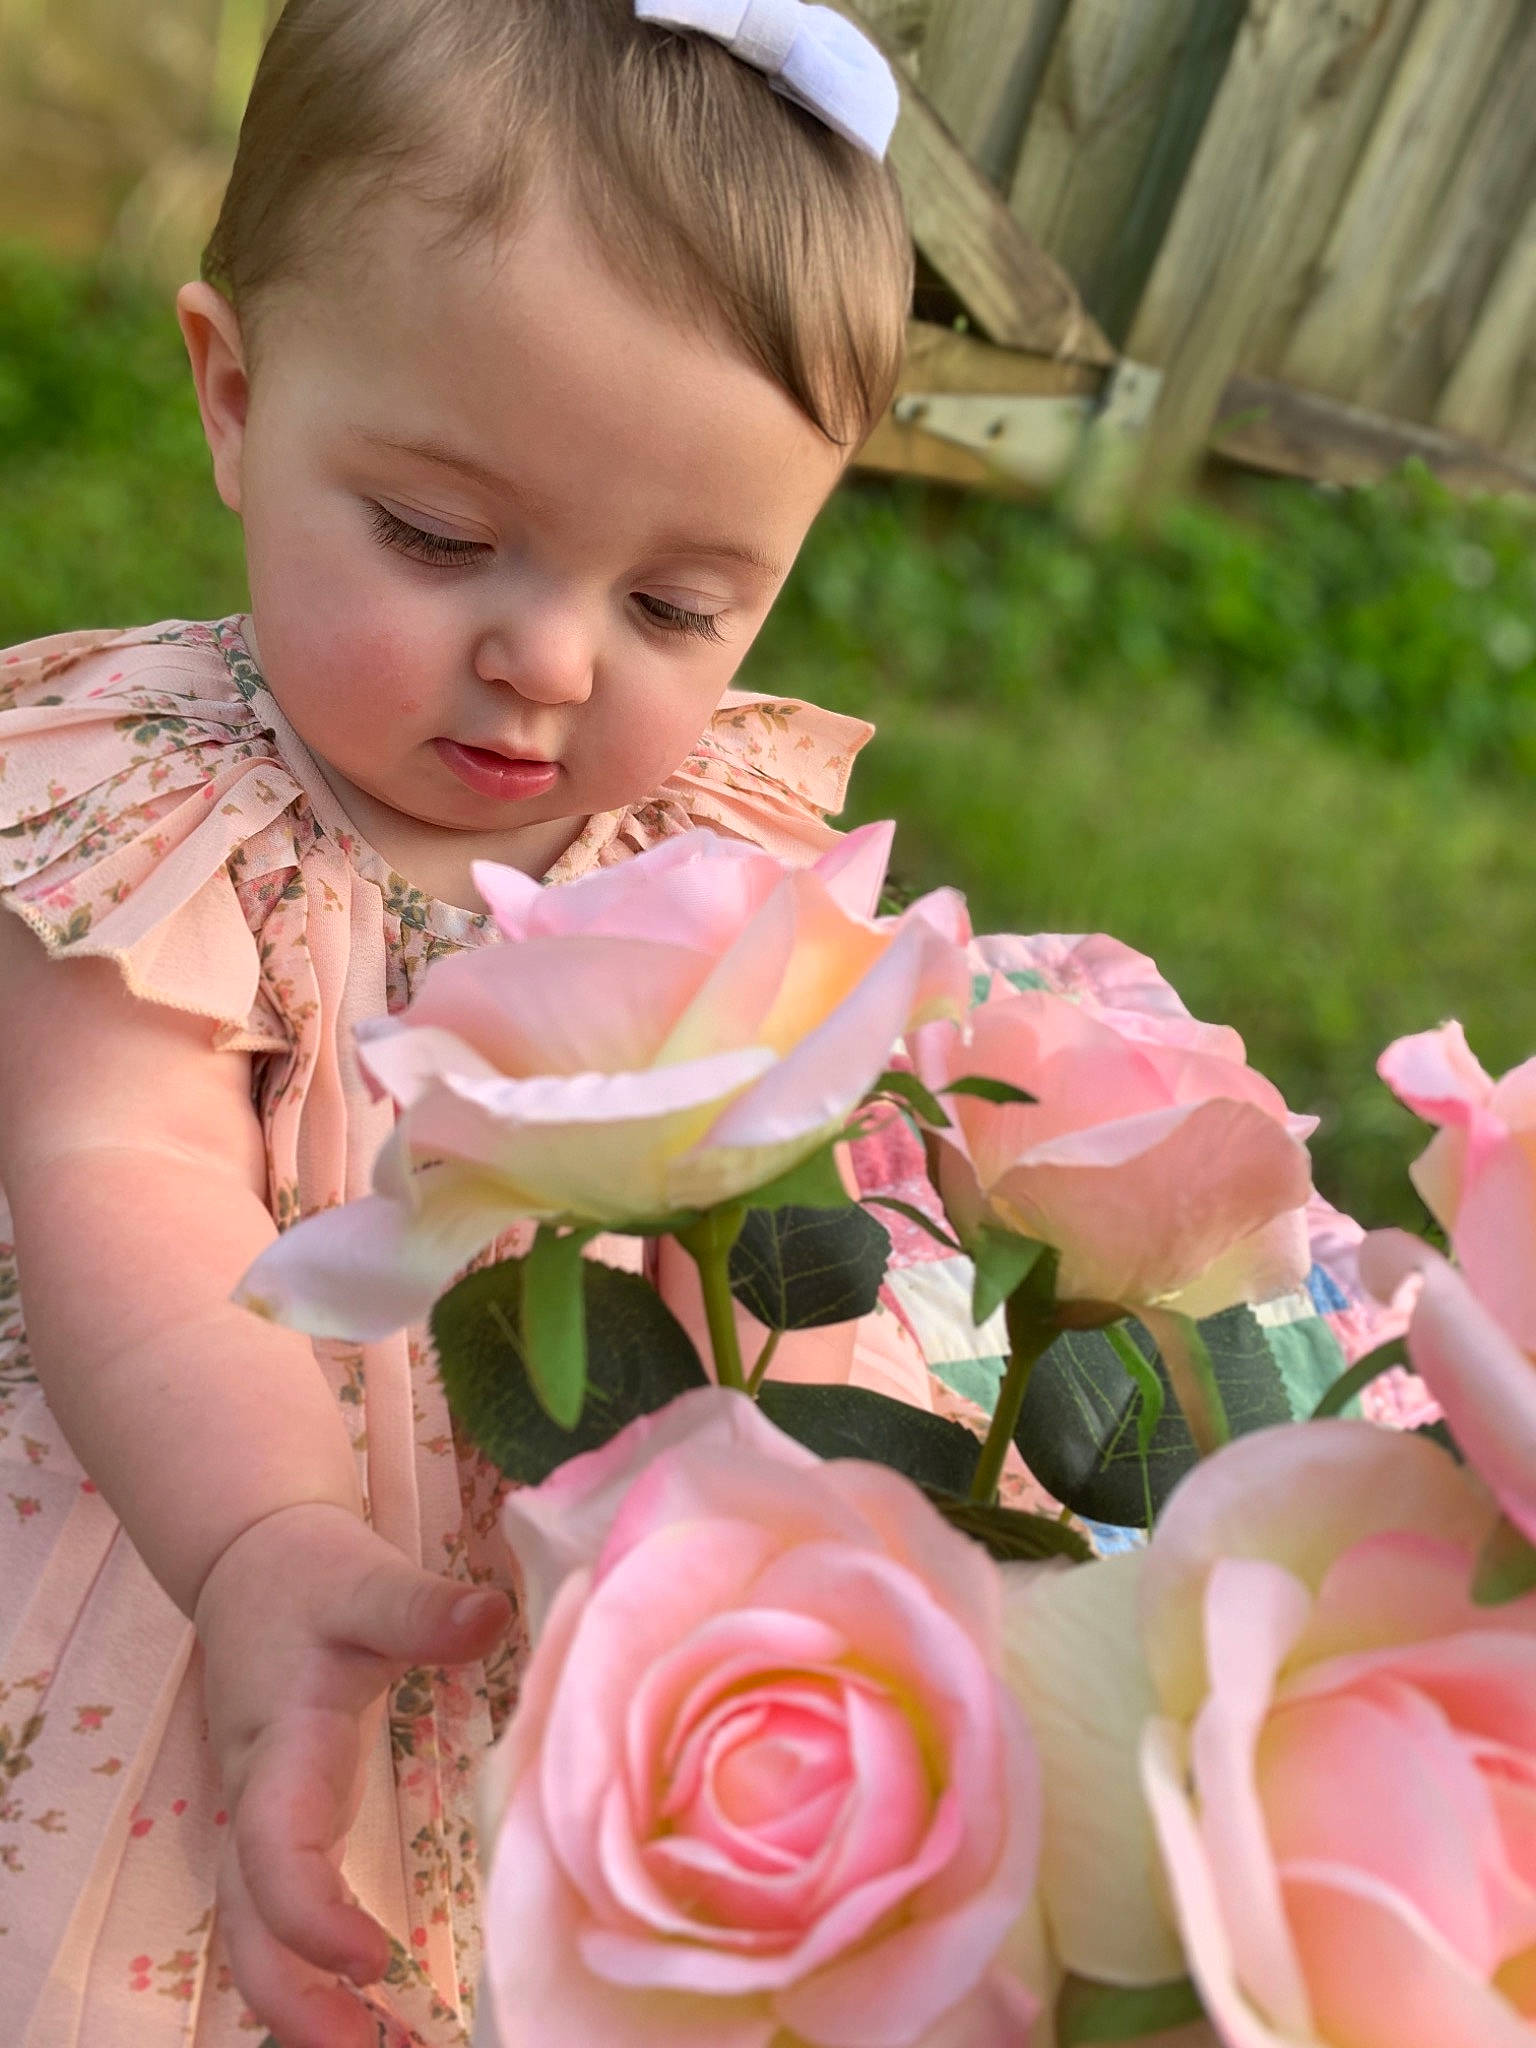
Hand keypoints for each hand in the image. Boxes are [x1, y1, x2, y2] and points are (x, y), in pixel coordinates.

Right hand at [193, 1502, 512, 2047]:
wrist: (252, 1565)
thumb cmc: (307, 1577)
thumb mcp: (365, 1582)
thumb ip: (424, 1608)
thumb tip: (495, 1616)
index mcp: (278, 1746)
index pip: (273, 1849)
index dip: (311, 1913)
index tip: (373, 1960)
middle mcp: (261, 1798)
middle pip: (246, 1923)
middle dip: (289, 1999)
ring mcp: (267, 1817)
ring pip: (255, 1931)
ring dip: (298, 2001)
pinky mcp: (287, 1823)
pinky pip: (284, 1912)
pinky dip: (311, 1971)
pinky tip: (368, 2014)